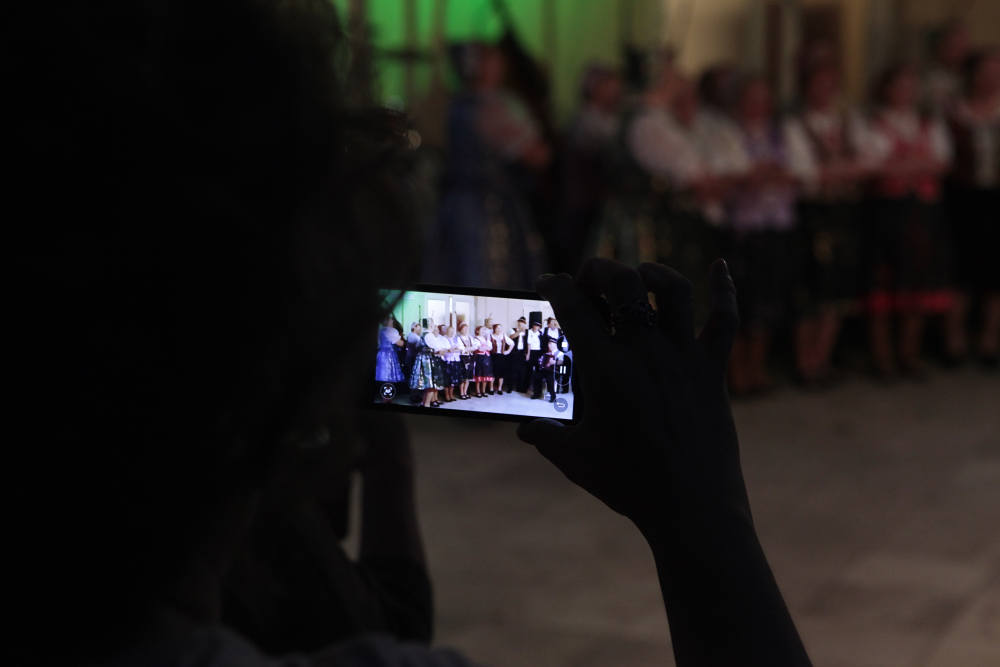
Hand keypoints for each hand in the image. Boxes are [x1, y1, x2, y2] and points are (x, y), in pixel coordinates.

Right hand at [518, 259, 747, 539]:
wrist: (692, 509)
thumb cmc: (630, 485)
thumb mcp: (576, 460)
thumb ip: (546, 437)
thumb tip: (524, 430)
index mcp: (605, 369)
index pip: (573, 307)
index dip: (555, 285)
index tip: (548, 283)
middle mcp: (644, 352)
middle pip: (622, 283)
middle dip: (600, 269)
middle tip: (589, 279)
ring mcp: (683, 357)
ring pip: (672, 290)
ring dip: (652, 272)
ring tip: (639, 274)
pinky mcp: (712, 370)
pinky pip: (724, 319)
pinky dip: (724, 289)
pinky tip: (720, 267)